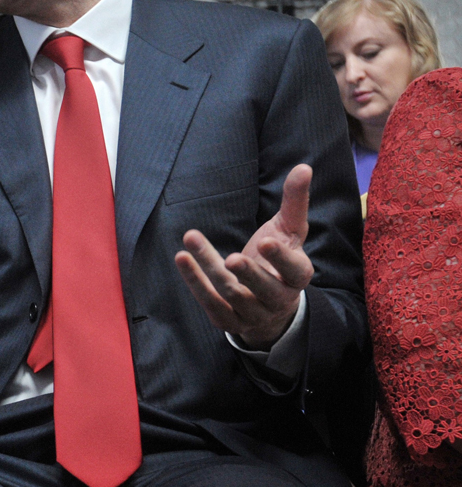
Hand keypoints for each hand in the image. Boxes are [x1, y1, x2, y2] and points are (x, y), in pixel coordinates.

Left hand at [175, 164, 314, 349]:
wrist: (269, 305)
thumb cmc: (278, 259)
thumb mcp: (289, 230)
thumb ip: (295, 201)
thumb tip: (304, 167)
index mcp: (297, 276)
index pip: (293, 270)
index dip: (279, 257)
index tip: (265, 242)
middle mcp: (278, 299)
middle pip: (263, 288)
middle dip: (248, 274)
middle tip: (232, 258)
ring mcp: (253, 313)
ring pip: (231, 292)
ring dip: (209, 267)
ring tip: (191, 239)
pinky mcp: (230, 320)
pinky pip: (211, 303)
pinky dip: (194, 282)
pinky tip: (182, 258)